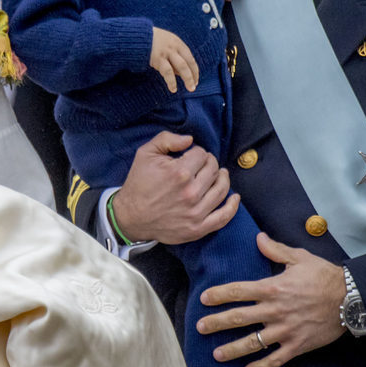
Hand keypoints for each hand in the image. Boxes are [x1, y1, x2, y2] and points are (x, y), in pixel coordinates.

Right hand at [113, 131, 238, 243]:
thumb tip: (190, 140)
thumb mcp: (145, 153)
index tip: (190, 156)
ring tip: (220, 174)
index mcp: (179, 172)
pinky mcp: (198, 228)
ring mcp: (196, 212)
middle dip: (210, 163)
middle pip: (214, 169)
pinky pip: (223, 217)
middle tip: (203, 164)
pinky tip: (234, 197)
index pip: (202, 154)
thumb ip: (167, 139)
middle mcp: (190, 192)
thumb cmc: (138, 183)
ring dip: (223, 178)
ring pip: (222, 189)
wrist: (131, 216)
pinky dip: (232, 206)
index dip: (197, 152)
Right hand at [150, 27, 198, 92]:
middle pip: (188, 62)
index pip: (190, 58)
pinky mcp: (158, 58)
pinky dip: (172, 81)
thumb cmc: (151, 42)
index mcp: (178, 43)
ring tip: (190, 88)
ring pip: (182, 67)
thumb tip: (182, 74)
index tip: (196, 79)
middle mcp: (174, 47)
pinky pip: (168, 72)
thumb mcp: (166, 45)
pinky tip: (173, 89)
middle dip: (193, 75)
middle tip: (194, 86)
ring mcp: (167, 52)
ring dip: (188, 78)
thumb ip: (174, 57)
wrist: (137, 36)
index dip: (194, 70)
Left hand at [197, 232, 345, 366]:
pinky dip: (261, 366)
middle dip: (217, 323)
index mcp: (273, 288)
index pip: (239, 291)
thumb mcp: (300, 257)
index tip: (203, 299)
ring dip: (233, 349)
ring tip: (216, 354)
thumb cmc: (324, 275)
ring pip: (254, 343)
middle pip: (240, 318)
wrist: (351, 299)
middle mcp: (276, 310)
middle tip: (200, 327)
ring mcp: (286, 330)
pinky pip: (276, 359)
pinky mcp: (297, 345)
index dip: (219, 294)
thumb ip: (275, 250)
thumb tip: (258, 238)